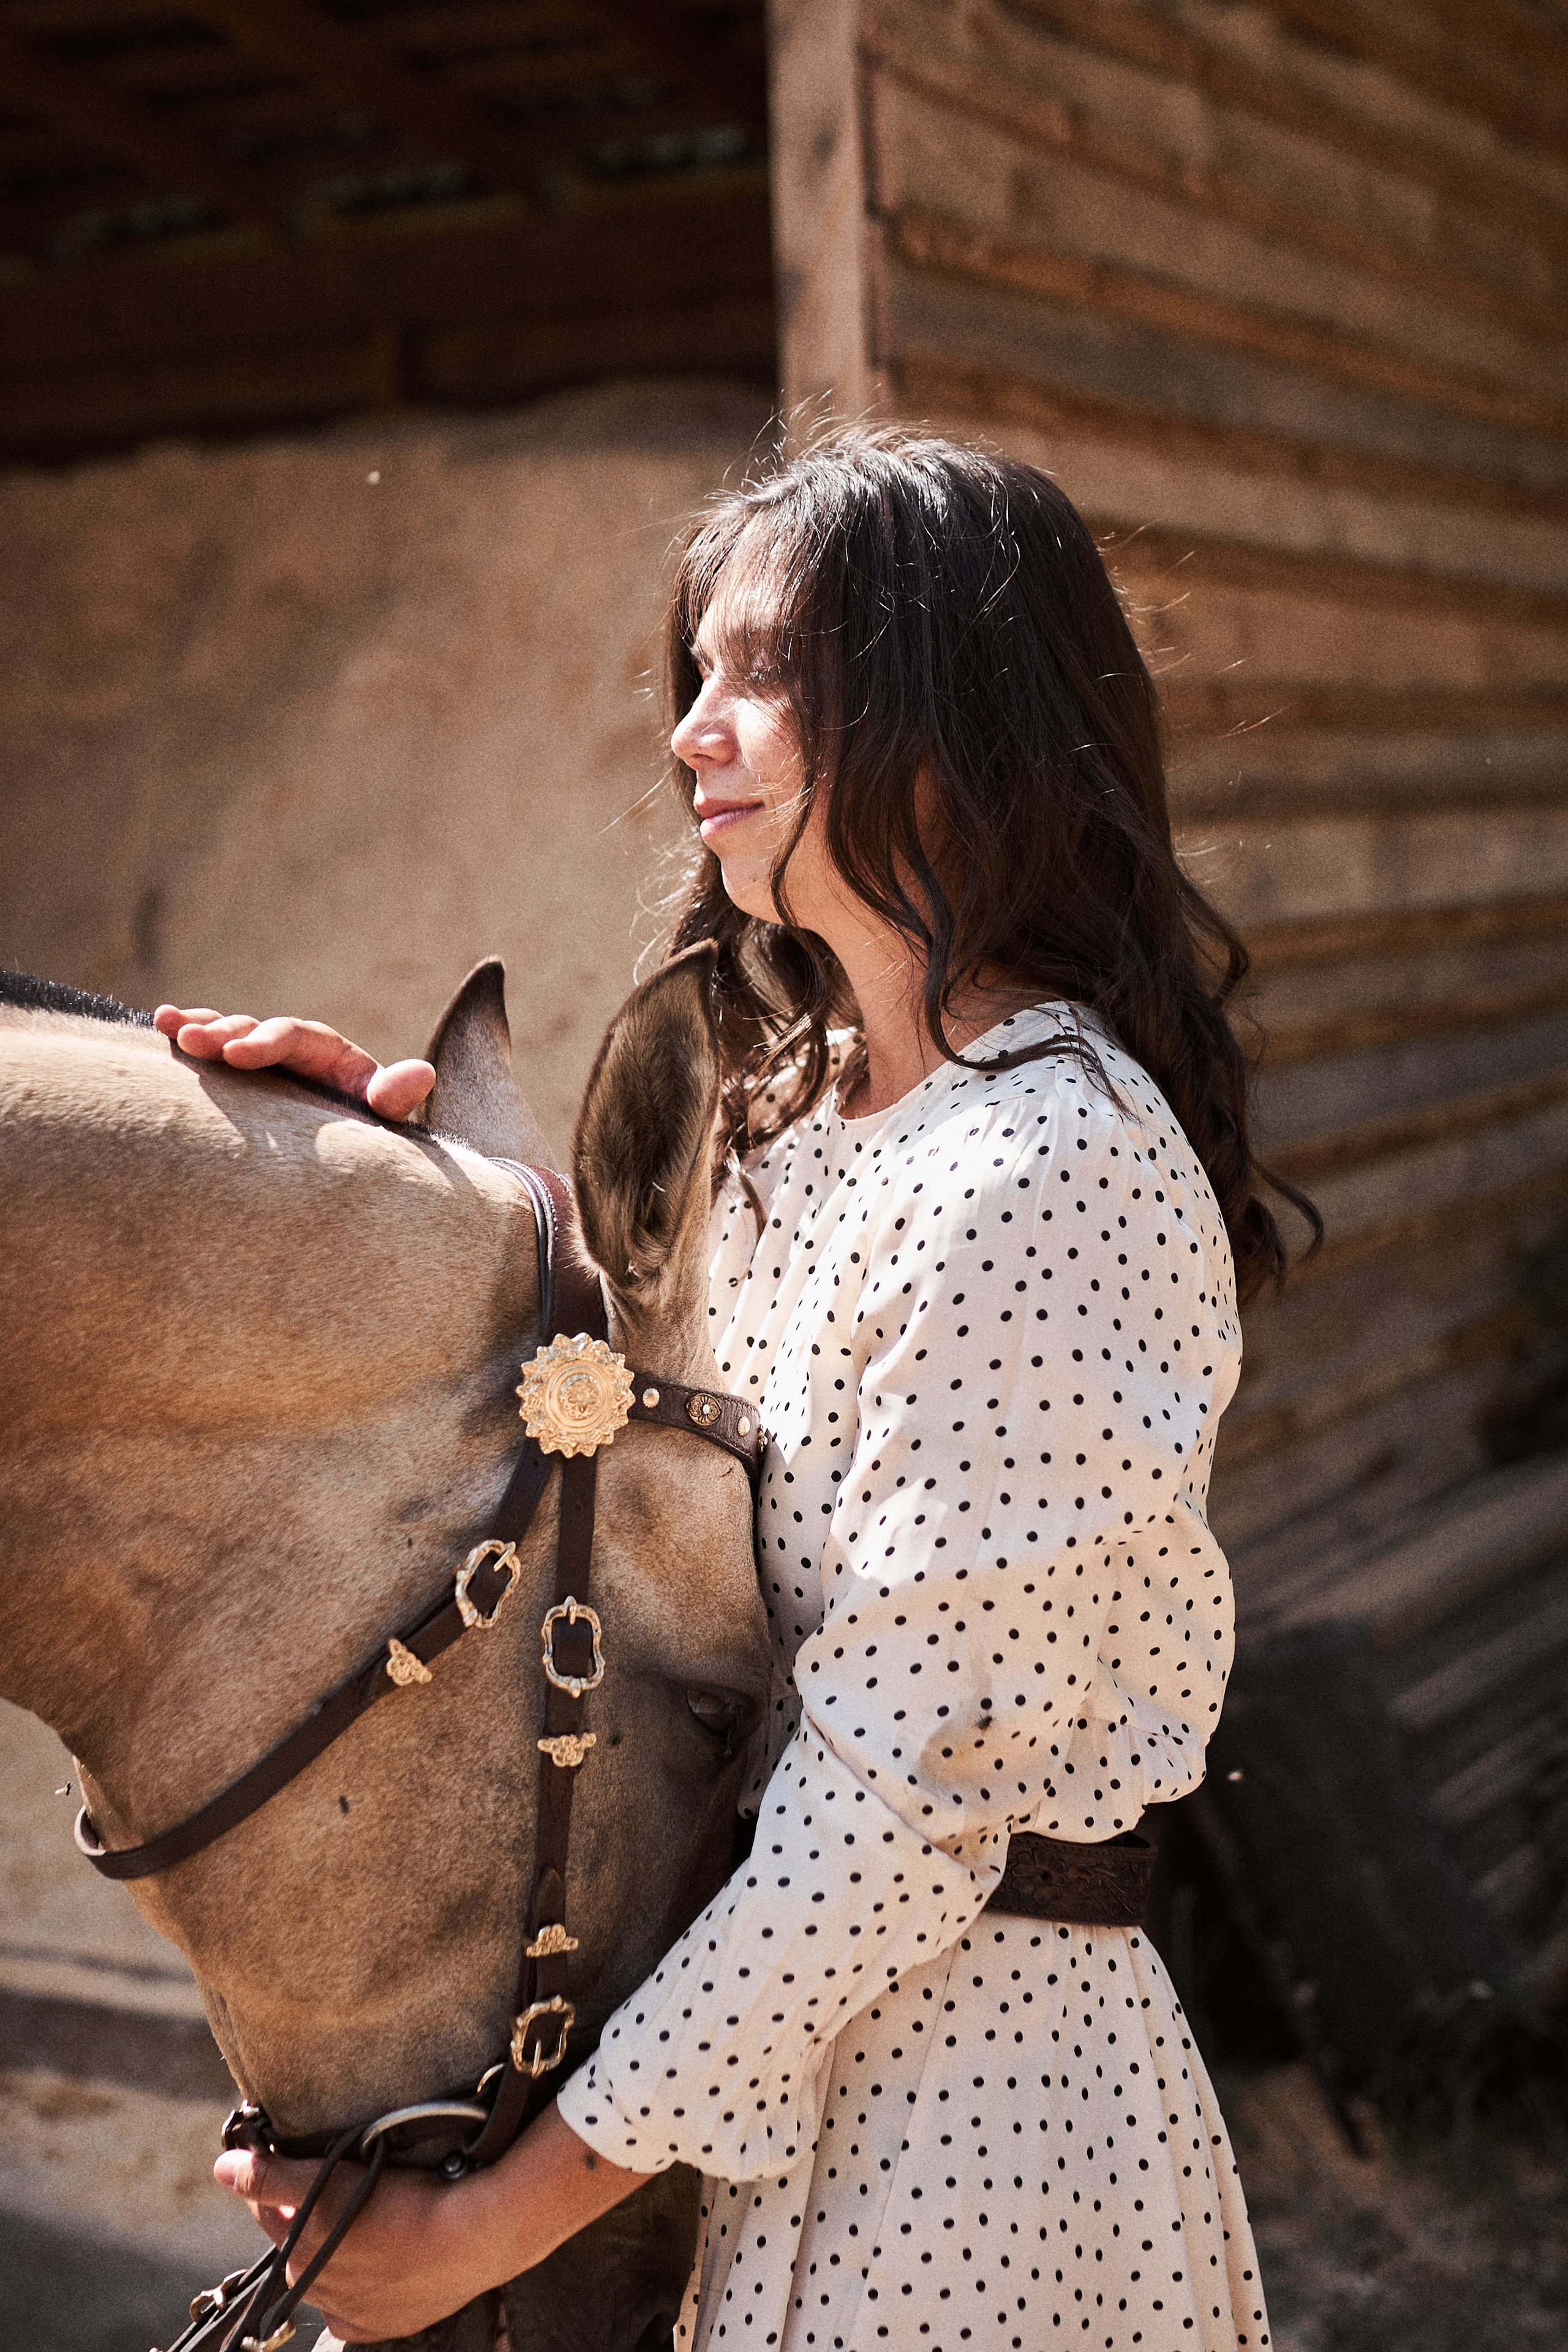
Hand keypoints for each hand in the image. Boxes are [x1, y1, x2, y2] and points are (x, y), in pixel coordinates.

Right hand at [154, 1005, 434, 1120]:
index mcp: (326, 1051)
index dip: (265, 1042)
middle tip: (192, 1042)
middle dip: (223, 1032)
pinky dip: (188, 1037)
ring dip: (198, 1029)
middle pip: (253, 1029)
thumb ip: (394, 1096)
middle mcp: (290, 1047)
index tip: (237, 1056)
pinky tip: (159, 1028)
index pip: (293, 1036)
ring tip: (168, 1027)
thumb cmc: (366, 1131)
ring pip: (226, 1035)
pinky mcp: (238, 1078)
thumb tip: (423, 1073)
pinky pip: (212, 1051)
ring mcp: (260, 1060)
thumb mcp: (381, 1115)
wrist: (349, 1151)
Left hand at [214, 2146, 503, 2342]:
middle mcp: (317, 2293)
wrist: (469, 2238)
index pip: (270, 2213)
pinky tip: (377, 2261)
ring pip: (329, 2274)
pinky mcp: (383, 2325)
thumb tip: (222, 2168)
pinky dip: (361, 2284)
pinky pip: (358, 2306)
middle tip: (335, 2183)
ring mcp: (351, 2314)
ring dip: (336, 2249)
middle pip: (299, 2244)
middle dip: (305, 2217)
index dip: (275, 2184)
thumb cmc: (402, 2203)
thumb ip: (271, 2176)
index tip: (290, 2159)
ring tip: (365, 2217)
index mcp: (299, 2256)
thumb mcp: (331, 2180)